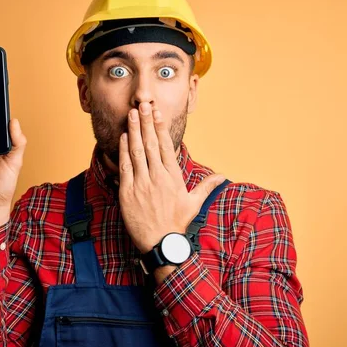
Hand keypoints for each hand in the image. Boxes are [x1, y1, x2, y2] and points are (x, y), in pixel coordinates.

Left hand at [117, 102, 224, 253]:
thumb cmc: (177, 223)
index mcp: (173, 177)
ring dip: (134, 130)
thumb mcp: (194, 203)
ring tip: (132, 113)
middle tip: (143, 103)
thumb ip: (206, 186)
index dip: (161, 127)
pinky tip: (124, 136)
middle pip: (151, 143)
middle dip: (146, 122)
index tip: (158, 112)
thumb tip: (223, 177)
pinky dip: (123, 150)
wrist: (161, 243)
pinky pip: (125, 166)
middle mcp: (158, 177)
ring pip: (137, 151)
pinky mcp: (128, 192)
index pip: (166, 146)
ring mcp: (141, 183)